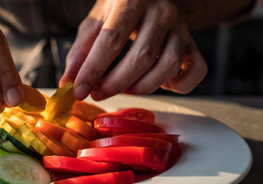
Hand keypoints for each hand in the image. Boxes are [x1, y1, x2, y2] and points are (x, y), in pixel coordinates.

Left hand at [60, 0, 207, 99]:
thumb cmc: (122, 10)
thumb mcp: (97, 21)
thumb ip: (81, 51)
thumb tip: (68, 83)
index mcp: (132, 0)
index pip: (111, 39)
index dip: (93, 69)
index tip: (79, 91)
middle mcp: (161, 11)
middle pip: (142, 56)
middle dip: (116, 83)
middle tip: (98, 93)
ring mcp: (181, 27)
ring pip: (168, 65)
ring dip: (143, 87)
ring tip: (125, 89)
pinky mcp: (193, 43)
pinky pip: (196, 70)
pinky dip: (180, 85)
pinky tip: (161, 84)